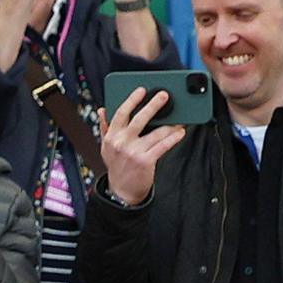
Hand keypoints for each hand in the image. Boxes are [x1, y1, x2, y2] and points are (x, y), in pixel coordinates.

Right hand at [98, 85, 182, 208]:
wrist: (121, 192)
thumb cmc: (117, 167)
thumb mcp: (106, 147)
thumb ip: (105, 128)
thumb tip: (102, 110)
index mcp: (111, 137)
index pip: (120, 114)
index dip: (131, 100)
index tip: (141, 90)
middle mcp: (121, 143)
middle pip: (139, 119)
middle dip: (153, 105)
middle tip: (164, 95)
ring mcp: (133, 152)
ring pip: (156, 132)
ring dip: (170, 125)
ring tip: (179, 120)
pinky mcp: (145, 161)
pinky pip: (163, 145)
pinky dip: (173, 138)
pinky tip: (180, 132)